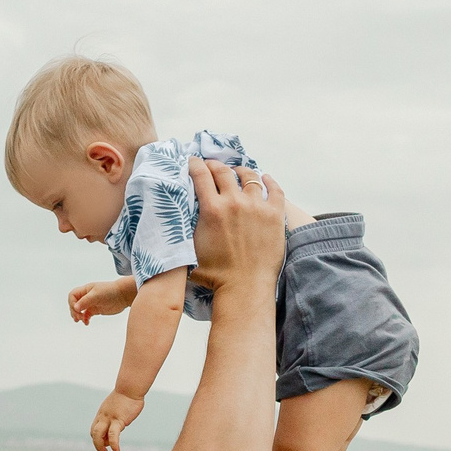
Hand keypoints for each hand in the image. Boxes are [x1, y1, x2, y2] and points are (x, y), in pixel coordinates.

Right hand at [69, 280, 134, 323]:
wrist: (123, 295)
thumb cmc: (111, 291)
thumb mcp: (96, 295)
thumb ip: (85, 301)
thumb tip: (75, 308)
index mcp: (85, 290)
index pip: (72, 296)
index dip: (72, 303)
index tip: (77, 309)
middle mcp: (87, 296)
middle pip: (74, 304)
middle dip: (74, 311)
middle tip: (78, 317)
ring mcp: (91, 303)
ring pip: (79, 310)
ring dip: (78, 316)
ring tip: (80, 320)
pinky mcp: (96, 309)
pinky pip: (87, 315)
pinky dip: (85, 319)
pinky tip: (87, 322)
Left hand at [91, 391, 144, 450]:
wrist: (130, 387)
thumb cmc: (127, 395)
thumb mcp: (118, 406)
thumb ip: (117, 414)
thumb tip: (120, 422)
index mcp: (102, 413)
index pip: (94, 428)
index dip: (97, 438)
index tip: (105, 443)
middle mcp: (103, 416)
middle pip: (94, 432)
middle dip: (97, 444)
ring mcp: (109, 418)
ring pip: (98, 434)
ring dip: (100, 446)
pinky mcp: (118, 420)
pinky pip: (113, 435)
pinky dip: (114, 444)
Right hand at [185, 160, 284, 295]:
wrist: (245, 287)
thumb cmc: (214, 275)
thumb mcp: (190, 249)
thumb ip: (185, 229)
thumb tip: (174, 216)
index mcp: (212, 209)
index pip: (201, 175)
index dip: (195, 165)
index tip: (193, 162)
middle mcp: (234, 202)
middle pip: (223, 171)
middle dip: (214, 165)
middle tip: (211, 165)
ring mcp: (257, 207)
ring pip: (250, 176)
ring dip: (241, 171)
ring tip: (238, 172)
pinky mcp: (275, 215)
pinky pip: (274, 189)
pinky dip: (268, 181)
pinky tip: (264, 178)